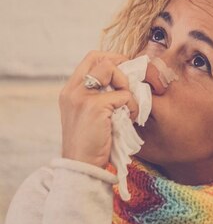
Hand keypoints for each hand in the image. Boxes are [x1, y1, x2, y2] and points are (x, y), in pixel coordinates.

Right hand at [59, 51, 138, 167]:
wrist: (82, 165)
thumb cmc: (91, 142)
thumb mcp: (89, 114)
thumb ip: (98, 96)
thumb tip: (125, 80)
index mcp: (70, 90)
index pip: (91, 58)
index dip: (112, 59)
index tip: (125, 72)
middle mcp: (73, 90)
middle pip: (102, 60)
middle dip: (122, 70)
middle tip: (129, 89)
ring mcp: (82, 97)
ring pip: (113, 71)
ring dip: (127, 88)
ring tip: (127, 107)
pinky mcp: (95, 106)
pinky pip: (124, 95)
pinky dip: (132, 106)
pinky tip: (129, 118)